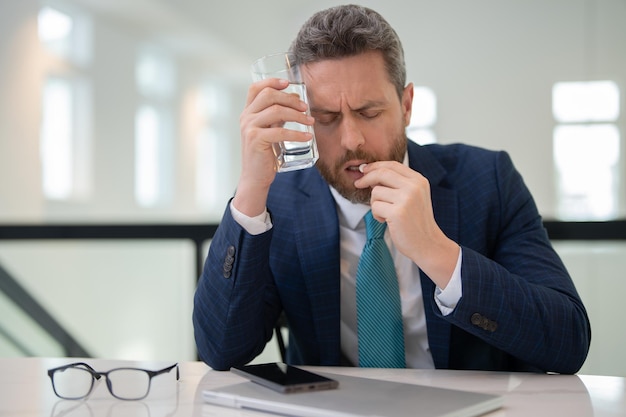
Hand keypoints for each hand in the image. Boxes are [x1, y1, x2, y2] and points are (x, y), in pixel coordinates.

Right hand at [234, 78, 314, 216]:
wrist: (255, 177)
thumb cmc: (265, 154)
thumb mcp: (271, 130)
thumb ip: (279, 116)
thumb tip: (297, 99)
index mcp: (248, 112)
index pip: (255, 88)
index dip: (272, 82)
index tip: (288, 83)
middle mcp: (246, 117)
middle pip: (268, 96)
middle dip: (290, 98)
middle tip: (305, 107)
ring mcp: (249, 128)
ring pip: (276, 111)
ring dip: (297, 115)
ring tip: (310, 121)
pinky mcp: (256, 140)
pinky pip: (280, 131)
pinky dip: (296, 133)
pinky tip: (307, 136)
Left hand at [354, 161, 459, 287]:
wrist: (428, 243)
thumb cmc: (416, 221)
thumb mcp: (413, 197)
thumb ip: (398, 184)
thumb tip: (371, 175)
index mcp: (419, 180)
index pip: (393, 165)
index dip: (375, 165)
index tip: (364, 170)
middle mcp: (414, 187)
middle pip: (382, 173)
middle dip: (366, 177)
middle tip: (358, 184)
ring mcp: (406, 199)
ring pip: (376, 192)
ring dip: (375, 204)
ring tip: (386, 214)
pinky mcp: (397, 212)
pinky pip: (375, 207)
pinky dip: (376, 215)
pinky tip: (386, 221)